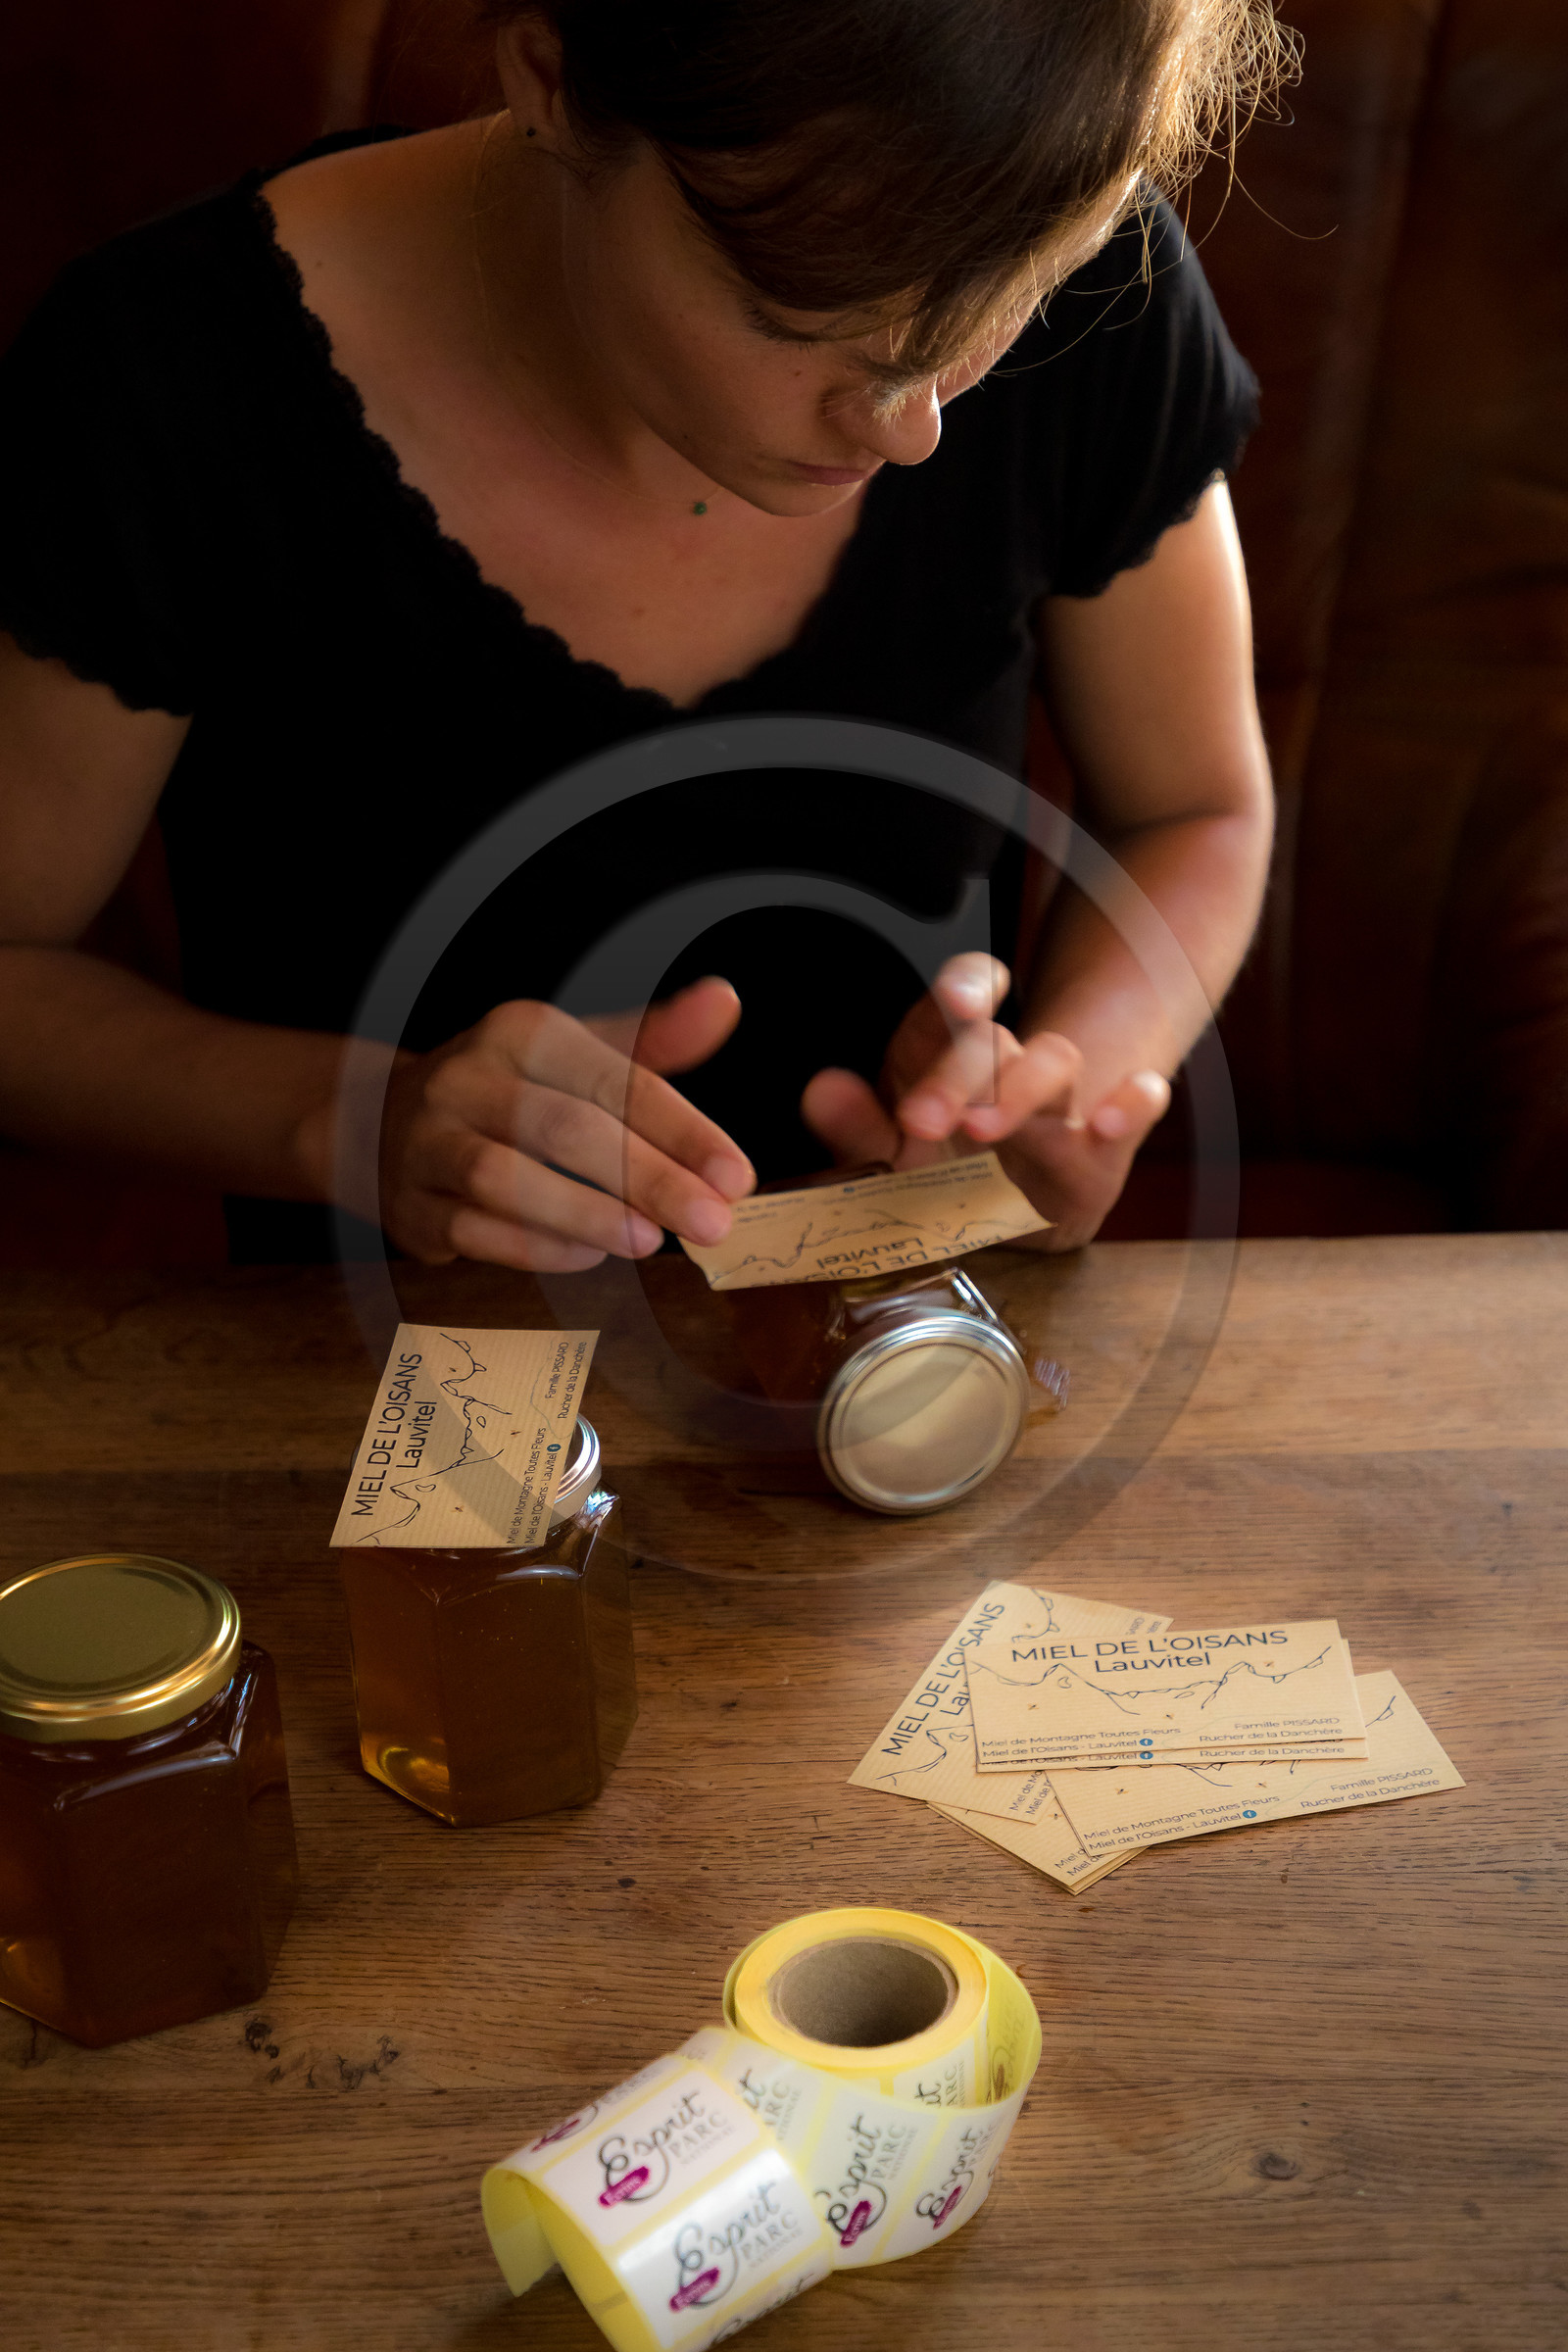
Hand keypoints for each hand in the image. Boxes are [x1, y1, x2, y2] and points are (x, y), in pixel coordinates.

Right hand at [372, 978, 753, 1269]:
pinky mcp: (413, 1205)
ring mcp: (429, 1142)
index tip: (736, 1177)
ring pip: (506, 1181)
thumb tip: (725, 1000)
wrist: (383, 1123)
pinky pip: (475, 1231)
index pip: (613, 1079)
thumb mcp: (578, 1053)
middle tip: (711, 1222)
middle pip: (564, 1129)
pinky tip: (590, 1257)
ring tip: (650, 1242)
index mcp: (521, 1031)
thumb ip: (655, 1039)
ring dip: (586, 1215)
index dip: (681, 1130)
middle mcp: (467, 1077)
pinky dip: (537, 1249)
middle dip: (647, 1179)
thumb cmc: (511, 1089)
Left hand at [800, 952, 1169, 1250]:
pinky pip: (1135, 1112)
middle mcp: (1006, 1068)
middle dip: (959, 1071)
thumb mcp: (888, 1156)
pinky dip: (1134, 1106)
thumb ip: (855, 1129)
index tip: (957, 1000)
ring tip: (983, 1128)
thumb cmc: (941, 1171)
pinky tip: (1114, 1117)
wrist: (1009, 1212)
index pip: (956, 1000)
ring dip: (1020, 1089)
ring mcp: (1059, 1106)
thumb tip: (821, 1090)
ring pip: (1056, 1066)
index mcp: (948, 1055)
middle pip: (995, 1041)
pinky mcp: (1102, 1154)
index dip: (960, 988)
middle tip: (919, 1118)